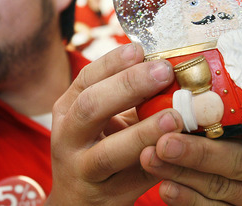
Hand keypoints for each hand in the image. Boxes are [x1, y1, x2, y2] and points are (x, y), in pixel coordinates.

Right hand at [47, 44, 183, 204]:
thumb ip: (128, 99)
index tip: (140, 49)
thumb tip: (168, 68)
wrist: (77, 201)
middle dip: (127, 86)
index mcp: (67, 109)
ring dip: (142, 133)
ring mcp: (81, 169)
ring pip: (107, 152)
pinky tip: (174, 150)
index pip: (86, 79)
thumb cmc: (97, 149)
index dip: (113, 63)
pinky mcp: (103, 196)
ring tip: (174, 117)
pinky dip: (154, 164)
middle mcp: (67, 137)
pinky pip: (131, 180)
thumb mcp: (103, 120)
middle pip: (90, 107)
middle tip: (163, 72)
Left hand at [140, 83, 241, 204]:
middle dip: (203, 152)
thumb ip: (220, 90)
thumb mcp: (227, 108)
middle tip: (167, 140)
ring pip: (224, 186)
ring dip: (183, 171)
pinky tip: (165, 186)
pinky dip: (187, 198)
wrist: (209, 167)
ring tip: (151, 155)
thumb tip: (174, 64)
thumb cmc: (220, 126)